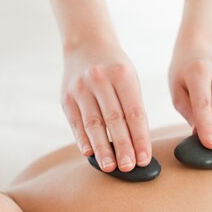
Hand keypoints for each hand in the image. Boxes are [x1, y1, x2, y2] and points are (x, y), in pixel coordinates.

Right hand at [60, 43, 151, 171]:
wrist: (86, 44)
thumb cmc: (114, 69)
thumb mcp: (129, 79)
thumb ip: (132, 108)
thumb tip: (137, 146)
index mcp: (122, 75)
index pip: (134, 112)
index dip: (140, 138)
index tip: (145, 159)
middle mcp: (100, 80)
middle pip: (114, 120)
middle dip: (123, 146)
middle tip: (129, 167)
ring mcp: (81, 89)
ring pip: (93, 124)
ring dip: (102, 148)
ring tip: (110, 167)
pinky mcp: (66, 98)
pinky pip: (76, 123)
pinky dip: (83, 140)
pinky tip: (89, 155)